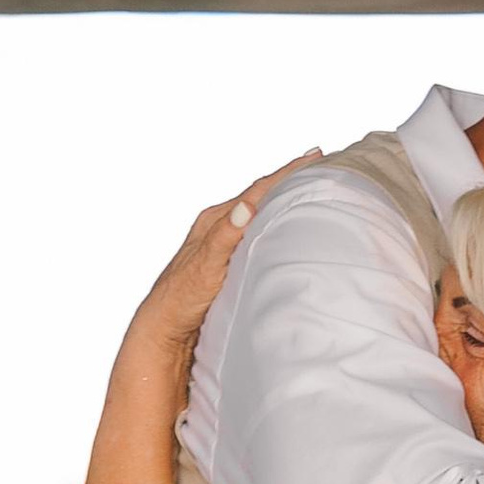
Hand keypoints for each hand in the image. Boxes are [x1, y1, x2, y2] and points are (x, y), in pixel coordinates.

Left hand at [126, 158, 319, 365]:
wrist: (165, 326)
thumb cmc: (182, 297)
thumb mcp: (206, 265)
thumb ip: (225, 236)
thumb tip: (246, 206)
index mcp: (216, 221)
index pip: (258, 190)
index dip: (287, 172)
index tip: (314, 157)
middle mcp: (220, 226)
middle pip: (260, 195)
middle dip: (289, 180)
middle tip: (318, 166)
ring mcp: (223, 242)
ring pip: (259, 213)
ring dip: (282, 200)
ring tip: (306, 190)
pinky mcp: (228, 259)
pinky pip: (256, 232)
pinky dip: (273, 223)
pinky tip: (282, 227)